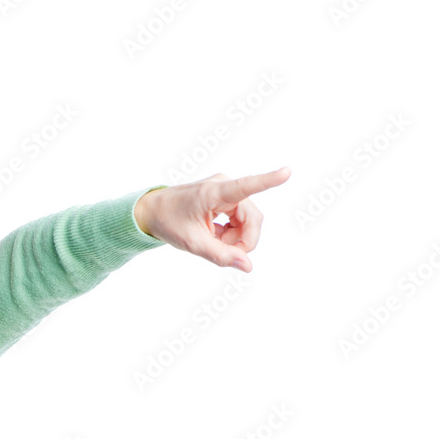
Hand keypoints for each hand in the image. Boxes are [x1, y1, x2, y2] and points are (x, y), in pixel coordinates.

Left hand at [133, 167, 290, 271]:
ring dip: (236, 238)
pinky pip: (241, 220)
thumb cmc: (169, 222)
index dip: (268, 181)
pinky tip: (215, 235)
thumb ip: (220, 255)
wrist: (153, 211)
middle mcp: (224, 187)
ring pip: (249, 222)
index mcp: (213, 192)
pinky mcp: (227, 198)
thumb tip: (248, 266)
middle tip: (223, 252)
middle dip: (242, 240)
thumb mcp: (192, 243)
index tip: (287, 172)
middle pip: (253, 219)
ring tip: (213, 241)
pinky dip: (231, 233)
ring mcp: (226, 192)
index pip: (246, 186)